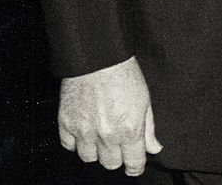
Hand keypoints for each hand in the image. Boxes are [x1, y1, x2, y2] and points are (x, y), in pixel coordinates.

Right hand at [58, 55, 162, 175]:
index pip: (134, 164)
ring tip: (99, 132)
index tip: (134, 162)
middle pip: (111, 164)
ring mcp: (84, 131)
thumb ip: (149, 128)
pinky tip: (84, 128)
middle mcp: (107, 135)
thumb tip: (154, 148)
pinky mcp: (66, 123)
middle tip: (117, 140)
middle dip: (116, 155)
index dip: (135, 165)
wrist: (97, 55)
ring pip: (89, 158)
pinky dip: (75, 141)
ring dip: (95, 149)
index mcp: (129, 130)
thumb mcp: (145, 99)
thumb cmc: (122, 72)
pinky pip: (69, 146)